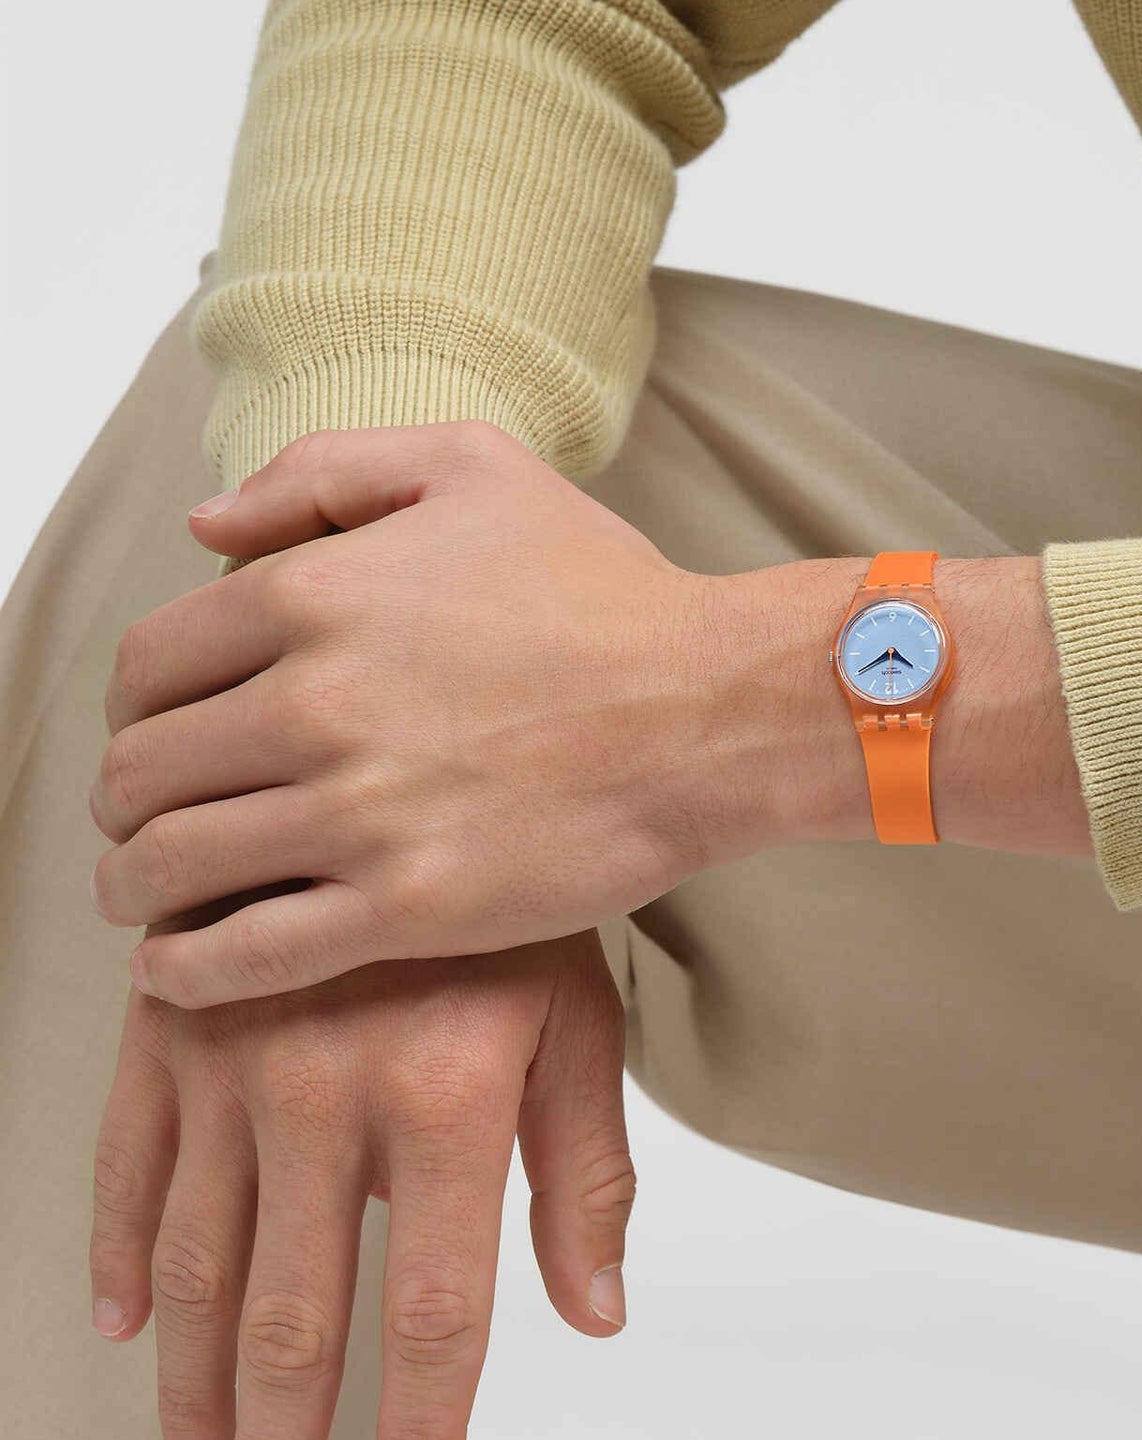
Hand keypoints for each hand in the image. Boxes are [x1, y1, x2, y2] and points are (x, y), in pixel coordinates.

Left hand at [86, 421, 838, 1008]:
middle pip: (142, 772)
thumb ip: (326, 473)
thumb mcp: (477, 468)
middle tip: (147, 820)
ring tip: (147, 896)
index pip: (146, 667)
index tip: (156, 734)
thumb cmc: (609, 591)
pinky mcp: (407, 908)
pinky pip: (244, 957)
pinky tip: (175, 970)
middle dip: (126, 801)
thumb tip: (206, 528)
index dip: (133, 708)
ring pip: (170, 868)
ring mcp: (356, 813)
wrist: (717, 708)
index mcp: (313, 596)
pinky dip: (185, 971)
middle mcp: (313, 705)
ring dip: (135, 886)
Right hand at [88, 927, 634, 1439]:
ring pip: (196, 1270)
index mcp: (449, 1100)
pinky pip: (127, 1166)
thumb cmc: (516, 899)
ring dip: (190, 1394)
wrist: (412, 757)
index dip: (417, 1437)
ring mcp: (236, 1062)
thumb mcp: (582, 1020)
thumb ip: (585, 1174)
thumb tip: (594, 1315)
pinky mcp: (174, 1029)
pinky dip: (119, 1254)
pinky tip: (123, 1330)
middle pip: (294, 1324)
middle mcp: (330, 1095)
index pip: (434, 1315)